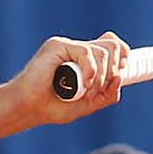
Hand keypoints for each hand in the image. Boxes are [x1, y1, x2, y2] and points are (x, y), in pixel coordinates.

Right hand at [6, 33, 127, 127]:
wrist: (29, 108)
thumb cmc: (53, 107)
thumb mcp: (88, 105)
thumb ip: (106, 95)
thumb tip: (120, 77)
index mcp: (86, 59)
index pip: (112, 45)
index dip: (122, 55)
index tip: (121, 72)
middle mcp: (78, 49)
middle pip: (112, 45)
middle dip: (114, 69)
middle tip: (99, 88)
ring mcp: (68, 46)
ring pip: (103, 51)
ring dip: (101, 77)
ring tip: (87, 91)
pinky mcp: (58, 46)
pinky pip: (87, 53)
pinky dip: (90, 72)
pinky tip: (82, 85)